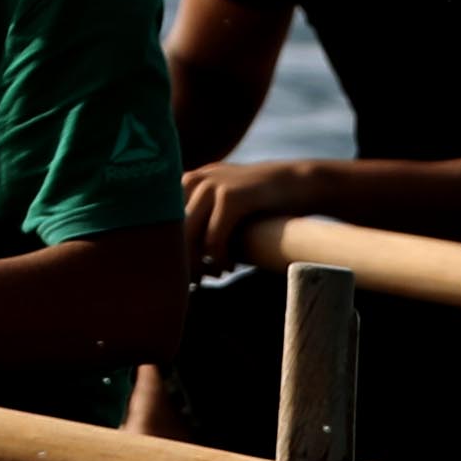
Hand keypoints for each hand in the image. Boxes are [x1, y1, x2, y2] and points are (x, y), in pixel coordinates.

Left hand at [182, 155, 329, 274]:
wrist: (299, 182)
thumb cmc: (261, 203)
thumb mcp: (223, 202)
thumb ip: (200, 218)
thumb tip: (177, 256)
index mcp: (187, 181)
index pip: (162, 222)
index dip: (171, 252)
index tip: (185, 272)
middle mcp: (194, 179)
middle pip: (171, 231)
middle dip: (182, 261)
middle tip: (198, 280)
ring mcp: (212, 185)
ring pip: (188, 236)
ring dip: (199, 263)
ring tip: (214, 275)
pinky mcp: (232, 196)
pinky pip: (214, 239)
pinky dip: (219, 259)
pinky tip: (229, 266)